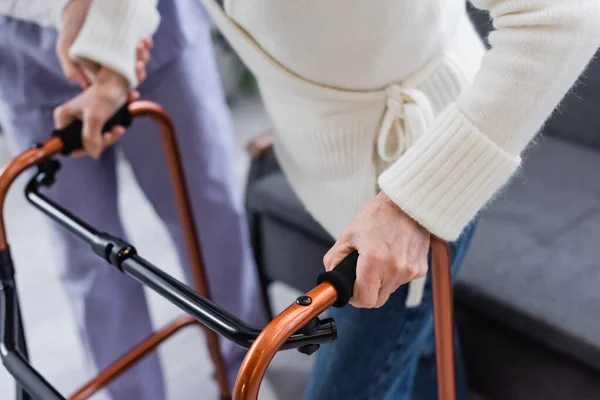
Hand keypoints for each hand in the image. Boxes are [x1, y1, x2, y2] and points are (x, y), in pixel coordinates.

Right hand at [53, 69, 139, 157]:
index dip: (83, 149)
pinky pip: (106, 132)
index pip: (67, 143)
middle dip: (102, 140)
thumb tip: (93, 154)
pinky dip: (115, 130)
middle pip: (86, 143)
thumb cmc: (105, 95)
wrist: (121, 81)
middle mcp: (72, 119)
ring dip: (112, 135)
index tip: (97, 147)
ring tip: (120, 128)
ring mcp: (86, 120)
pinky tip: (121, 124)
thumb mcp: (94, 118)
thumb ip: (91, 138)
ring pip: (98, 139)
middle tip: (113, 133)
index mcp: (64, 117)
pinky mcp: (99, 119)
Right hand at [56, 0, 152, 86]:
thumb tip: (85, 85)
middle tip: (138, 65)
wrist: (78, 5)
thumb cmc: (71, 29)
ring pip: (139, 62)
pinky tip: (146, 40)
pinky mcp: (130, 42)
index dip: (127, 95)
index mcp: (102, 74)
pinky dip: (146, 45)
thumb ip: (72, 68)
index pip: (117, 90)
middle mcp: (115, 66)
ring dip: (143, 58)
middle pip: (132, 77)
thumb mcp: (66, 49)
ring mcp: (124, 54)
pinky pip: (142, 47)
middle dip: (138, 73)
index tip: (133, 93)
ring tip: (140, 48)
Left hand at [324, 192, 430, 307]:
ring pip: (390, 290)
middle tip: (362, 276)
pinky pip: (403, 280)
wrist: (406, 203)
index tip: (351, 289)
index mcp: (374, 261)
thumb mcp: (348, 234)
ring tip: (379, 259)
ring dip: (381, 282)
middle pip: (377, 300)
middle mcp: (395, 269)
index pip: (364, 300)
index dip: (354, 297)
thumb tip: (332, 278)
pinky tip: (392, 255)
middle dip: (367, 291)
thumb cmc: (377, 215)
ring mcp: (410, 270)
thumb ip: (335, 259)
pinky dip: (395, 274)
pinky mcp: (421, 268)